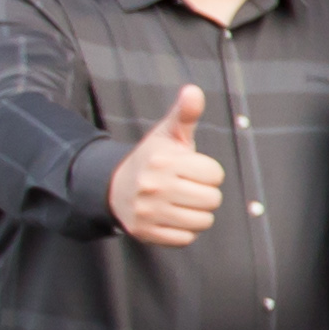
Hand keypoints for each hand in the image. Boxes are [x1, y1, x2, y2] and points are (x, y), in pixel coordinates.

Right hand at [107, 83, 225, 245]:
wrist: (114, 187)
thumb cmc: (152, 158)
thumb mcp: (167, 133)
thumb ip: (185, 114)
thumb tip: (193, 90)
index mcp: (163, 161)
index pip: (214, 175)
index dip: (209, 173)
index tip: (193, 169)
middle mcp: (153, 186)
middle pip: (212, 200)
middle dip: (206, 193)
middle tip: (188, 187)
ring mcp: (148, 212)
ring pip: (202, 221)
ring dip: (198, 213)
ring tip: (182, 202)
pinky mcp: (145, 233)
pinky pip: (186, 239)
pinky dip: (184, 230)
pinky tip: (172, 216)